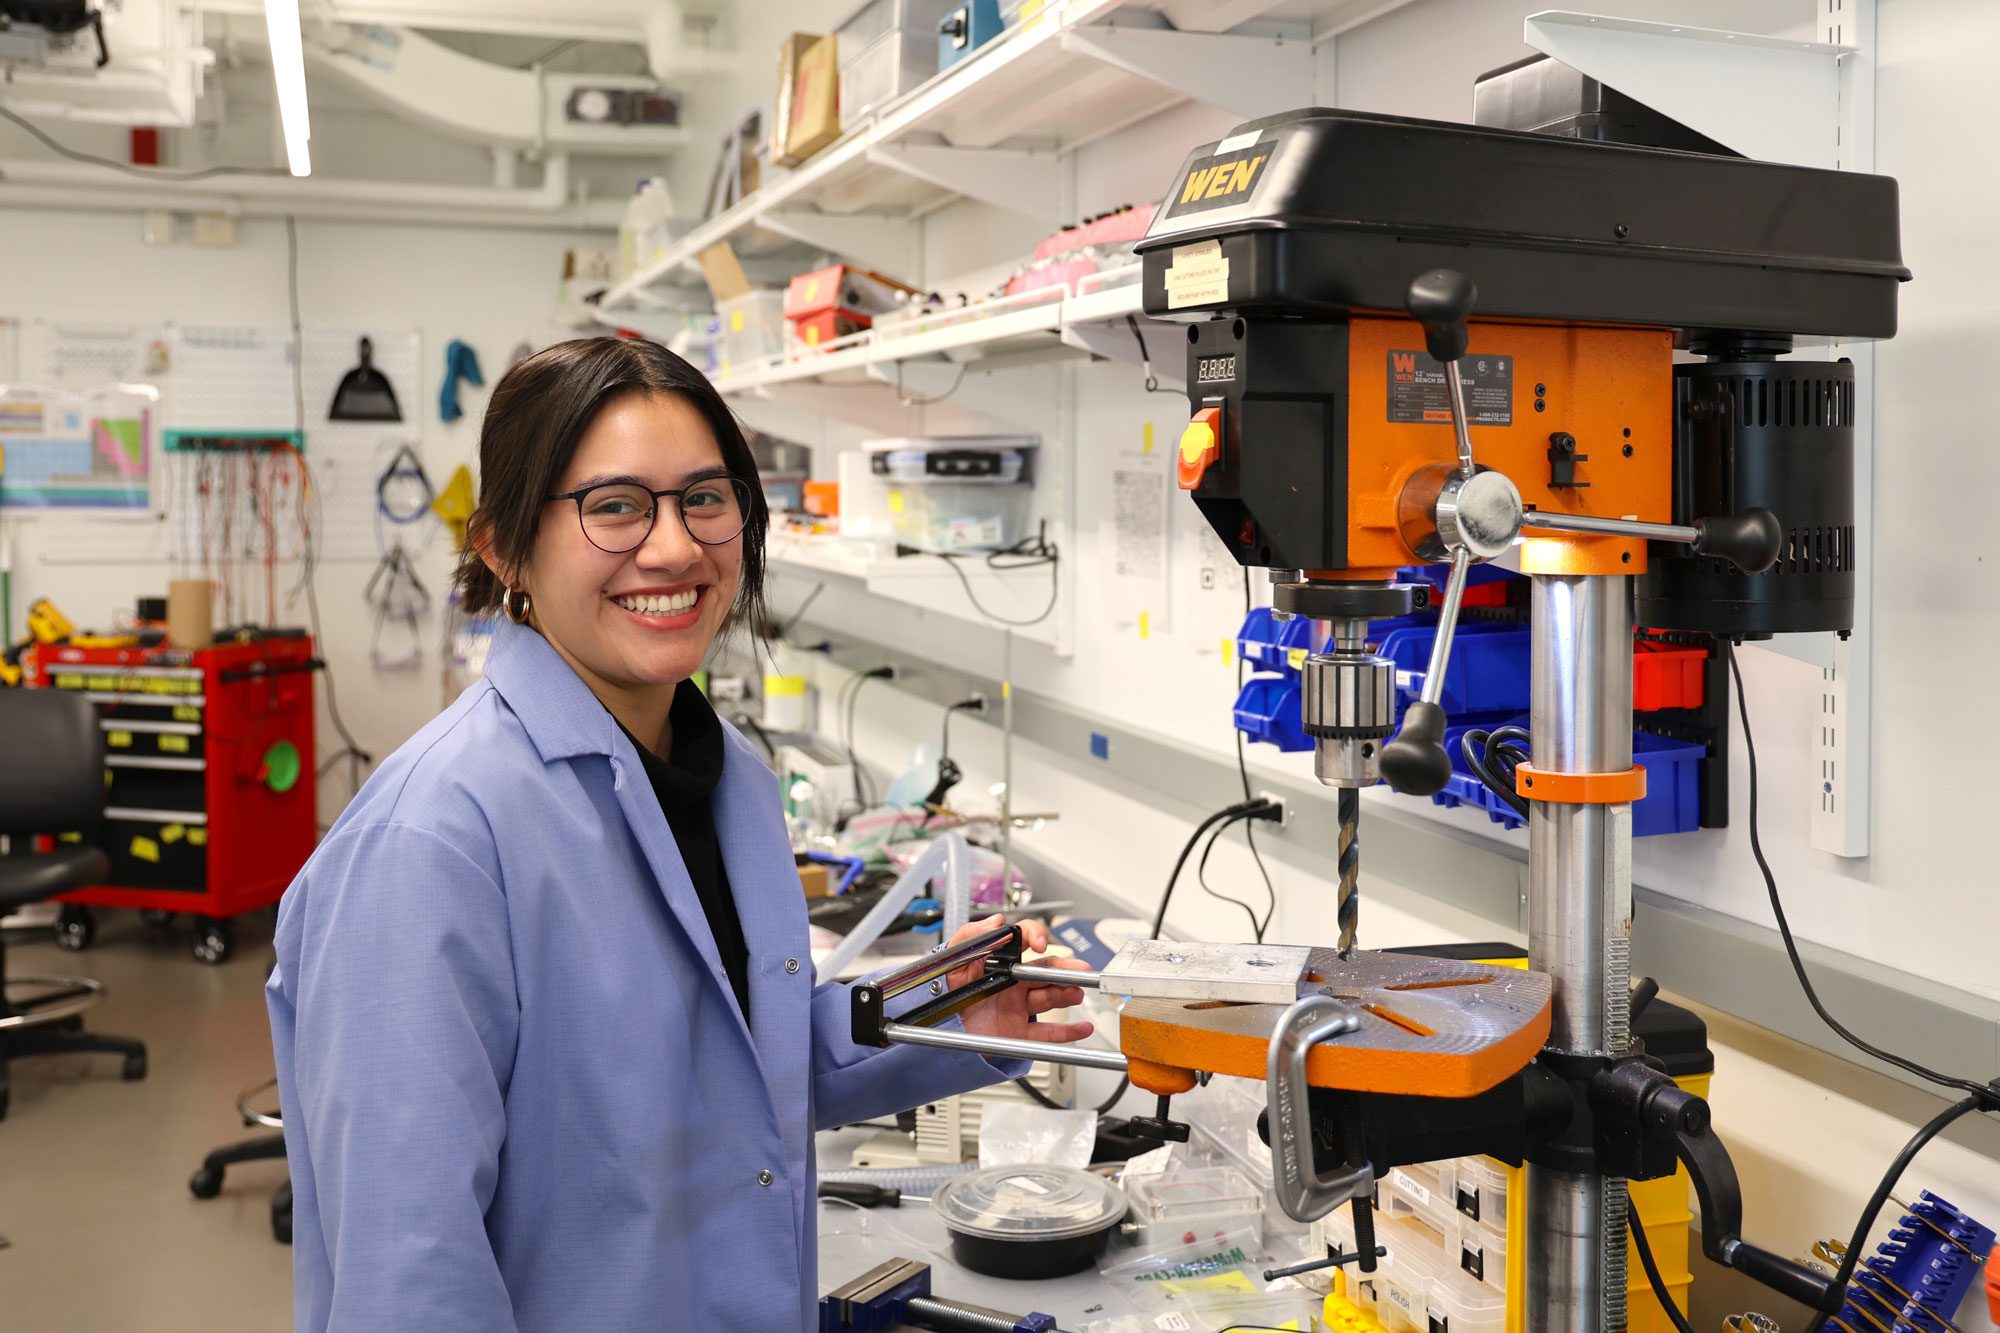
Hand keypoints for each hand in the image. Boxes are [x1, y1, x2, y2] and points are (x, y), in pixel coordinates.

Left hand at [946, 914, 1094, 1044]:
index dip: (1036, 937)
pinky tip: (1083, 1027)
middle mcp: (1013, 982)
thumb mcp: (951, 960)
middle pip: (1046, 971)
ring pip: (1050, 997)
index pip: (1025, 942)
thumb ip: (970, 936)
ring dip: (1067, 994)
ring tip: (1078, 992)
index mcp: (1000, 962)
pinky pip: (1046, 1033)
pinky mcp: (1017, 1031)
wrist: (935, 1028)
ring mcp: (1017, 1007)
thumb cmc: (943, 993)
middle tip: (1081, 969)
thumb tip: (995, 921)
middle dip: (1065, 969)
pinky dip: (1067, 1032)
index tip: (1039, 943)